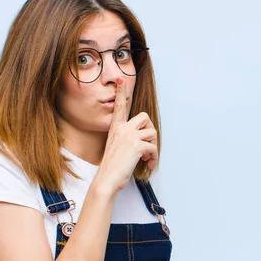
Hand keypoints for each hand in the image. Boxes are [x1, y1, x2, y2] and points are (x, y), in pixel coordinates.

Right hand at [94, 78, 157, 194]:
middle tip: (148, 144)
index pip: (119, 107)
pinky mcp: (137, 146)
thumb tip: (143, 145)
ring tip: (147, 157)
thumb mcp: (116, 148)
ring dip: (153, 146)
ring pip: (151, 132)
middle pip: (144, 117)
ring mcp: (129, 136)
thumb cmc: (111, 168)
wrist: (106, 180)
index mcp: (115, 129)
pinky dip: (154, 157)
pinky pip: (153, 147)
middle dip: (150, 130)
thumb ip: (126, 141)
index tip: (121, 80)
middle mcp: (122, 129)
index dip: (121, 93)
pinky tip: (149, 164)